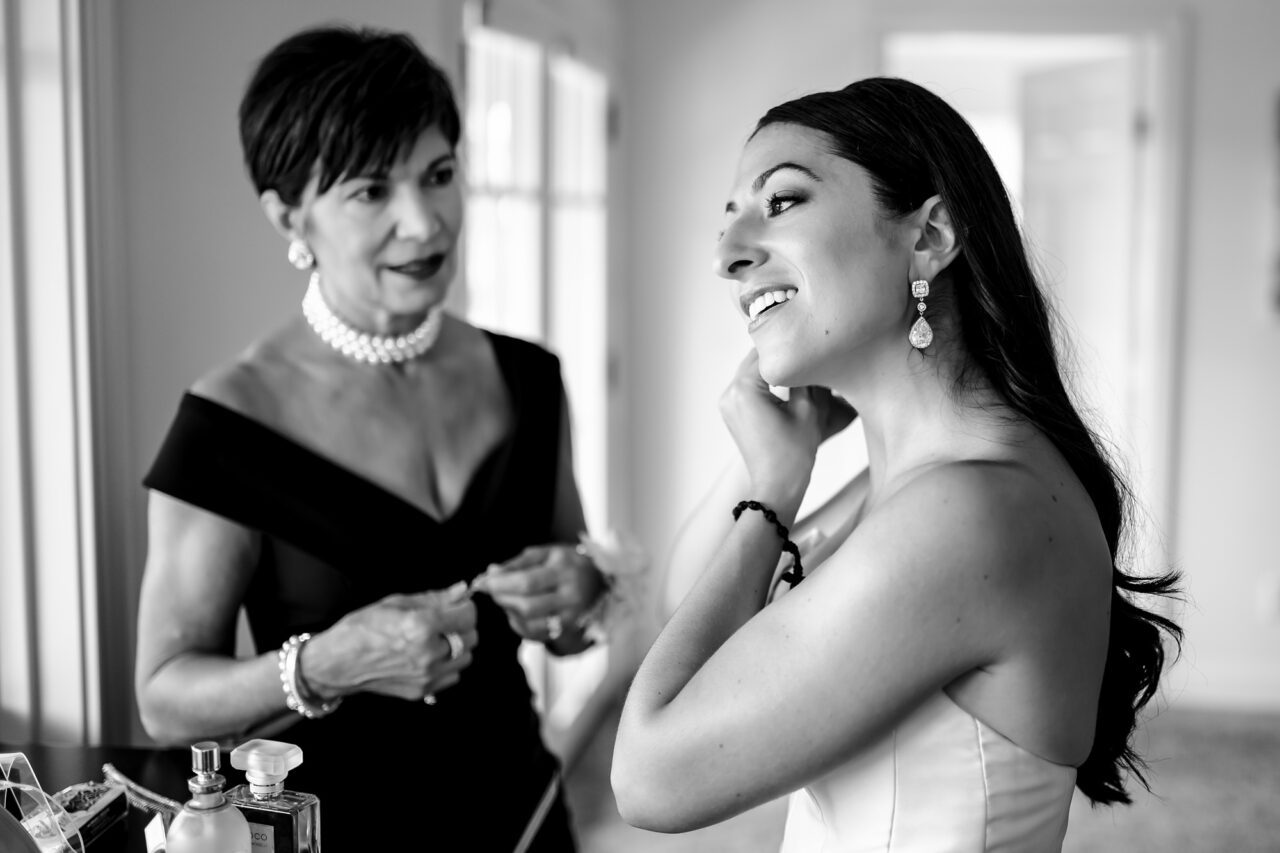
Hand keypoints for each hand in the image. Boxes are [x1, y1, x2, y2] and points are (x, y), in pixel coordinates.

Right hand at [300, 582, 477, 703]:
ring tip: (435, 639)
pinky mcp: (423, 691)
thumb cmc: (362, 628)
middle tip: (444, 621)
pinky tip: (429, 656)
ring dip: (457, 646)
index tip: (456, 605)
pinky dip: (447, 665)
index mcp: (421, 627)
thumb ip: (435, 598)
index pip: (468, 615)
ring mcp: (426, 676)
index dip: (464, 606)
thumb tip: (462, 590)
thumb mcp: (397, 602)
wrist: (338, 663)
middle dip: (461, 626)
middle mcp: (428, 654)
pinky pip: (452, 676)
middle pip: (471, 637)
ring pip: (466, 658)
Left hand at [473, 545, 605, 643]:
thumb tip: (490, 573)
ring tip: (507, 599)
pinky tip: (517, 611)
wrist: (601, 582)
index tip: (481, 582)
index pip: (527, 582)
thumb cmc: (568, 564)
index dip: (499, 584)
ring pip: (529, 623)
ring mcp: (570, 617)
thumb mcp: (547, 553)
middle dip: (502, 598)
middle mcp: (571, 596)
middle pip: (527, 606)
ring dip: (509, 612)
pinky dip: (519, 624)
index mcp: (565, 570)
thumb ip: (517, 563)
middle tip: (492, 590)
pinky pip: (535, 634)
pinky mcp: (566, 631)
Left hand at [719, 350, 856, 518]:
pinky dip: (767, 382)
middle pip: (756, 360)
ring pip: (752, 372)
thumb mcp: (808, 410)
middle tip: (806, 353)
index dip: (789, 346)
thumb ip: (805, 378)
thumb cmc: (793, 455)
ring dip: (774, 369)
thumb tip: (808, 355)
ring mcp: (728, 403)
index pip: (766, 352)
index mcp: (744, 390)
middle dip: (780, 357)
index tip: (807, 342)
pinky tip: (788, 384)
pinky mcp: (733, 412)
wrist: (777, 487)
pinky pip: (749, 386)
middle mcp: (729, 393)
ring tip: (799, 369)